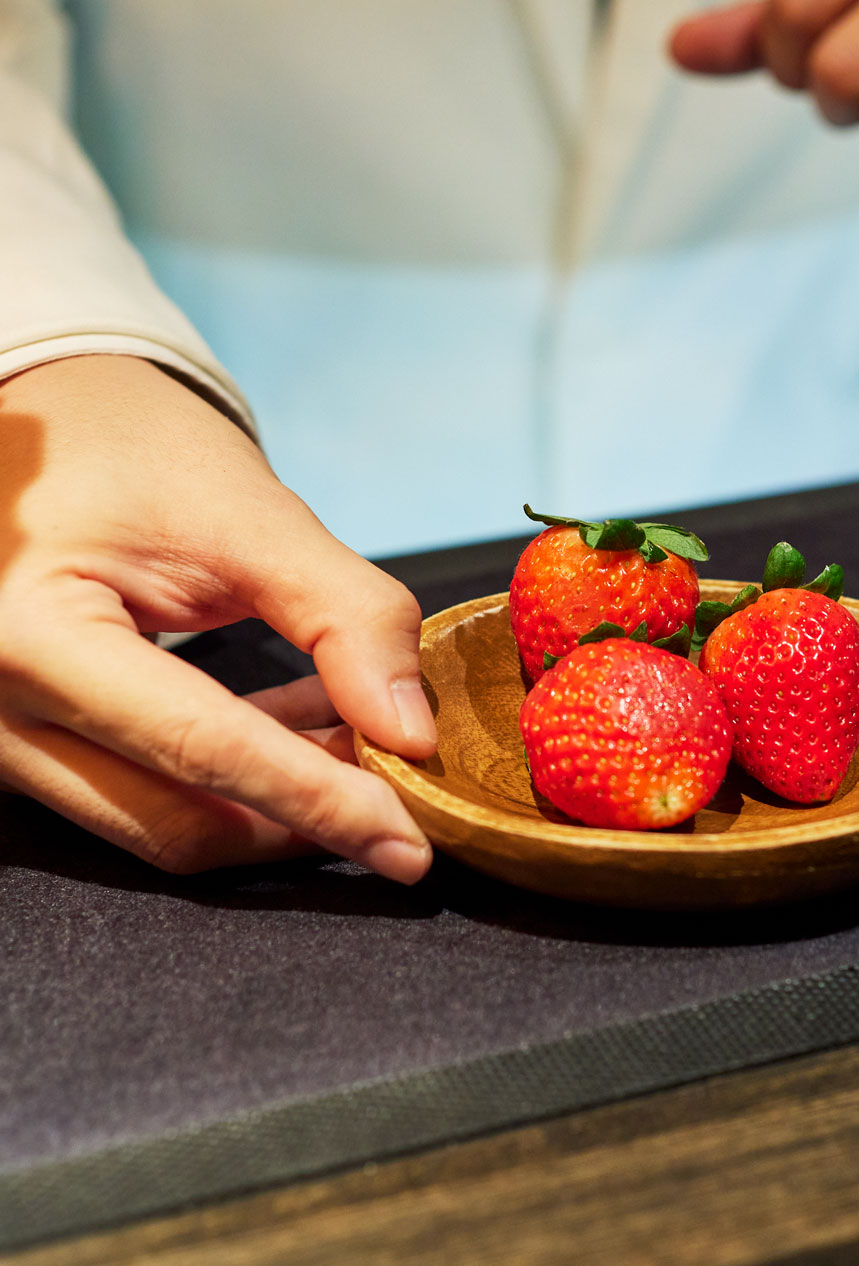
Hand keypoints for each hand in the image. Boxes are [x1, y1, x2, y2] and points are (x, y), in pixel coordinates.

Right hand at [0, 354, 436, 878]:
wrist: (44, 422)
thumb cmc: (129, 449)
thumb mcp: (248, 515)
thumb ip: (342, 618)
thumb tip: (411, 735)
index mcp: (30, 637)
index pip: (203, 749)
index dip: (319, 803)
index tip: (410, 843)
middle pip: (178, 821)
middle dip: (306, 820)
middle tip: (405, 796)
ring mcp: (5, 741)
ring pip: (165, 823)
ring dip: (278, 803)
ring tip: (364, 743)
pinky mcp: (32, 747)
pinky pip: (145, 796)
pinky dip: (238, 782)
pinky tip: (306, 731)